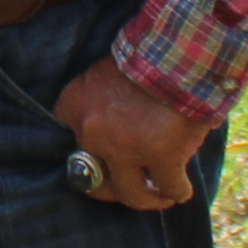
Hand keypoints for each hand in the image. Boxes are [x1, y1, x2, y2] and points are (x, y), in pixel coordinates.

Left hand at [52, 60, 208, 209]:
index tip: (104, 164)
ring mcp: (125, 148)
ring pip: (131, 193)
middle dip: (115, 189)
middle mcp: (92, 132)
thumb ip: (98, 109)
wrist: (180, 48)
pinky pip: (167, 187)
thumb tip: (110, 141)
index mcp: (74, 106)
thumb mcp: (103, 77)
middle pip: (95, 181)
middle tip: (131, 187)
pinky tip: (180, 190)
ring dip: (146, 198)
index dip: (90, 158)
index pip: (67, 147)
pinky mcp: (161, 157)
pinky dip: (176, 191)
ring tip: (160, 195)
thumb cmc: (145, 58)